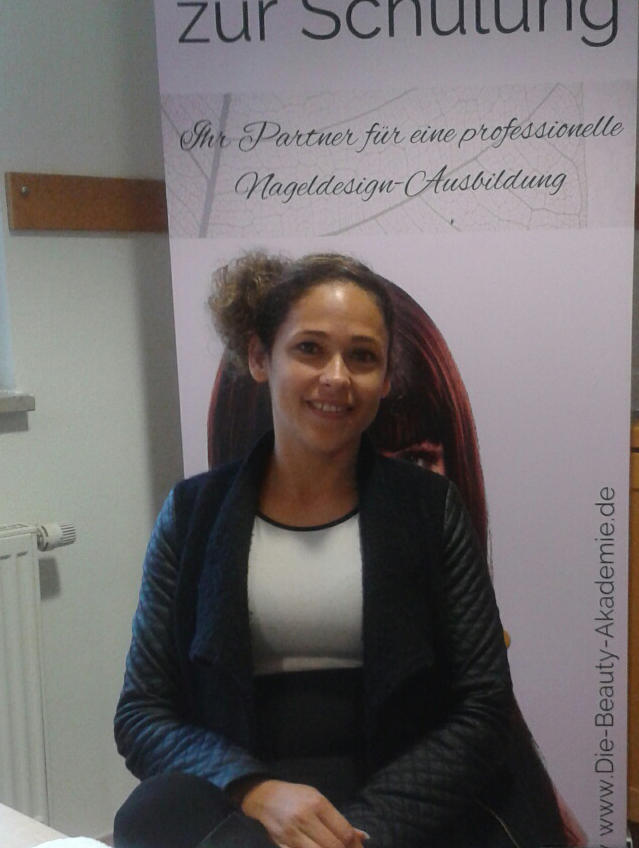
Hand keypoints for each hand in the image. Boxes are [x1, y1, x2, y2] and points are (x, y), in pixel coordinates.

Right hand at [238, 778, 365, 847]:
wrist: (266, 798)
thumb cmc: (296, 796)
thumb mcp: (318, 799)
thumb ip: (338, 819)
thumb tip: (362, 836)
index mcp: (318, 804)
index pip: (343, 831)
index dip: (355, 845)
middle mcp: (306, 818)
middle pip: (334, 846)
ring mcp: (294, 834)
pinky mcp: (284, 845)